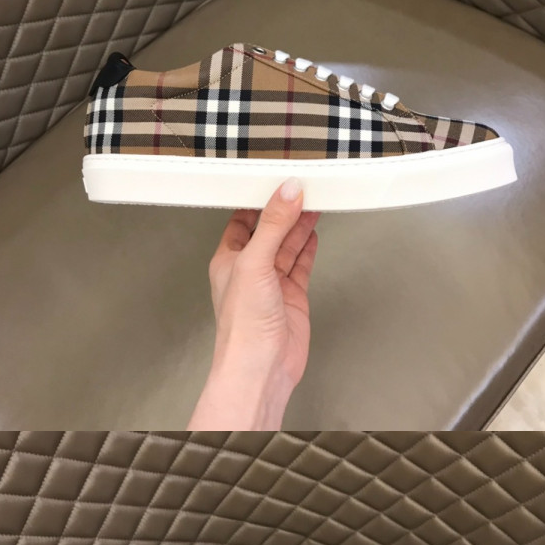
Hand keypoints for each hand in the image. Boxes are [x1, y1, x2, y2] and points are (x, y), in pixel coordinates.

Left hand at [190, 182, 318, 433]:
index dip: (258, 199)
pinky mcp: (293, 296)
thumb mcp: (255, 263)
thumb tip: (288, 191)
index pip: (242, 219)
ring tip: (315, 200)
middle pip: (269, 229)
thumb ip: (273, 225)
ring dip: (300, 224)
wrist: (262, 367)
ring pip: (288, 245)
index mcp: (228, 259)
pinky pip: (301, 264)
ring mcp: (272, 283)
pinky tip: (314, 231)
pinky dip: (309, 247)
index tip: (276, 177)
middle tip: (305, 185)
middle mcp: (249, 269)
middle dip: (284, 208)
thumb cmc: (243, 324)